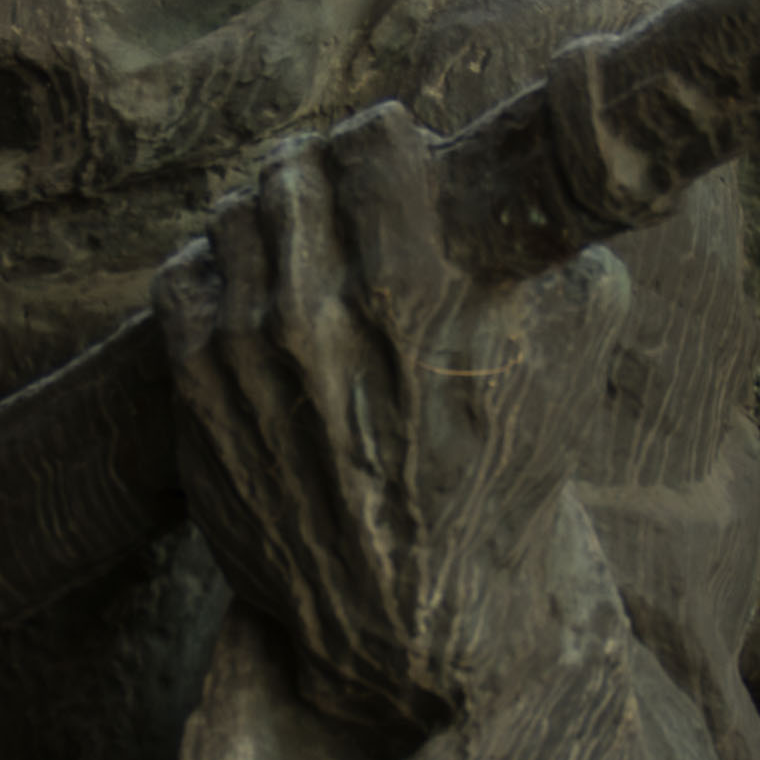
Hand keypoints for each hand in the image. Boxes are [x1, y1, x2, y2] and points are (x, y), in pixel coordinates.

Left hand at [157, 103, 629, 750]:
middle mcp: (315, 313)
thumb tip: (569, 219)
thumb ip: (578, 282)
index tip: (392, 144)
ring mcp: (242, 354)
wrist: (401, 622)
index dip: (385, 136)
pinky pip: (180, 278)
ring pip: (232, 216)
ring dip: (263, 212)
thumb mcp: (563, 385)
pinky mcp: (193, 396)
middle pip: (293, 171)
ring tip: (291, 230)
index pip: (372, 144)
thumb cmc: (491, 498)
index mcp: (411, 293)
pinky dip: (211, 266)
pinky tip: (244, 284)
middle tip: (337, 183)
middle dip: (321, 168)